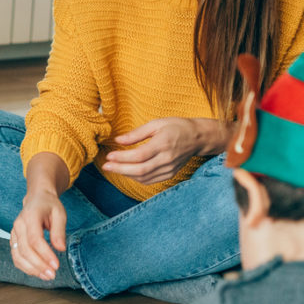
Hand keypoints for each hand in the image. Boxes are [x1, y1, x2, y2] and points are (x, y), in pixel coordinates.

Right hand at [10, 186, 65, 280]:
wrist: (37, 199)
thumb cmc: (49, 206)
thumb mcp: (59, 214)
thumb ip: (59, 231)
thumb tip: (60, 249)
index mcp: (30, 216)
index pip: (35, 239)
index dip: (45, 254)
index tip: (56, 265)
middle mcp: (18, 225)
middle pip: (25, 249)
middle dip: (39, 265)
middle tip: (53, 274)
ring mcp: (14, 233)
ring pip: (18, 256)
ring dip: (32, 269)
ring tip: (47, 276)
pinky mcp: (14, 240)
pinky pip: (16, 257)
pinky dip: (26, 267)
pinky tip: (38, 272)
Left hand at [101, 117, 226, 184]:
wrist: (197, 138)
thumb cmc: (176, 127)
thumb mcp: (156, 123)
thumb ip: (137, 133)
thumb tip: (118, 140)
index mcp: (163, 144)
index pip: (139, 155)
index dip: (122, 158)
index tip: (109, 155)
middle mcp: (167, 159)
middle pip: (140, 170)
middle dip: (120, 169)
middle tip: (106, 166)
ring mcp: (169, 169)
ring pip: (144, 177)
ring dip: (126, 174)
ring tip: (113, 168)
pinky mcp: (170, 174)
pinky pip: (150, 180)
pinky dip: (136, 178)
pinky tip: (127, 172)